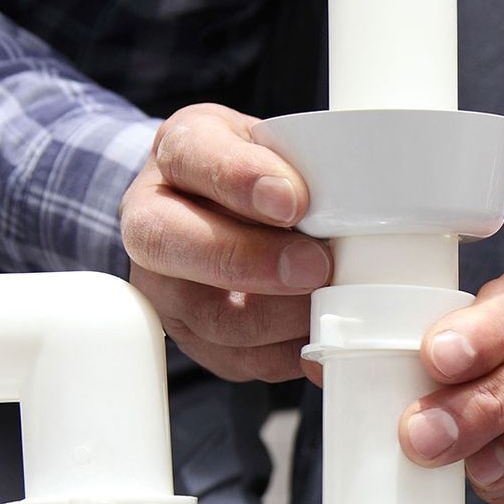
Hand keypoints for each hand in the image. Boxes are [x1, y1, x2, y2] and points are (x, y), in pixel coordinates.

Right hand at [120, 104, 329, 381]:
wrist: (229, 213)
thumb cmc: (259, 174)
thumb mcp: (276, 143)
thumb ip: (301, 162)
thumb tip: (349, 202)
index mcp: (176, 155)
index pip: (191, 157)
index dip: (239, 180)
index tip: (291, 198)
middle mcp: (155, 223)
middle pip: (173, 246)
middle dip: (251, 261)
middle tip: (315, 265)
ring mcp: (168, 289)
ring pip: (212, 316)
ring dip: (281, 316)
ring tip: (329, 302)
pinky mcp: (199, 340)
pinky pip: (242, 360)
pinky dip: (291, 353)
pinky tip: (325, 336)